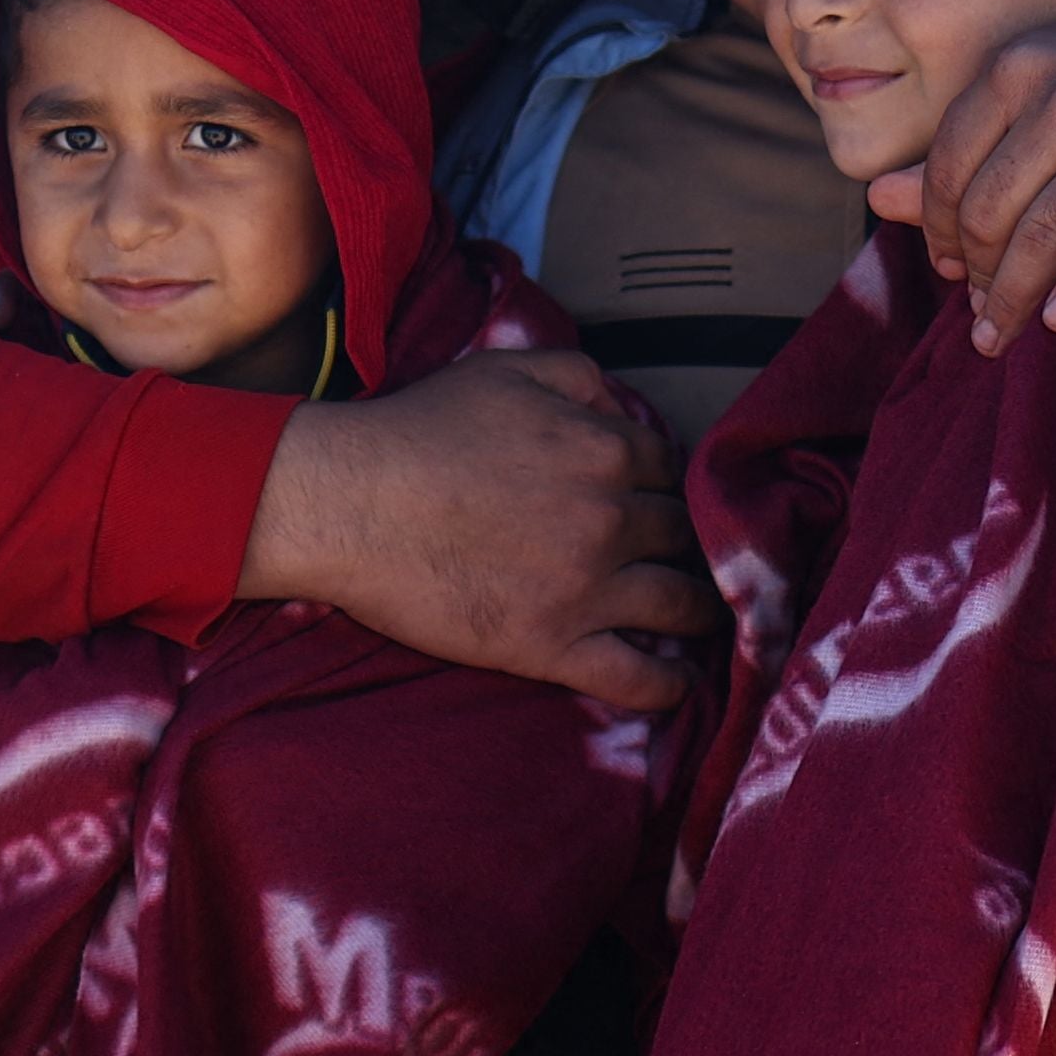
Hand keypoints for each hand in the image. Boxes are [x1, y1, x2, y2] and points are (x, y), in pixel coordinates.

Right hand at [236, 349, 722, 709]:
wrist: (349, 502)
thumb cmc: (419, 430)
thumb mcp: (506, 370)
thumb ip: (580, 376)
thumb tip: (624, 406)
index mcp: (606, 449)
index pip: (672, 471)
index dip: (668, 486)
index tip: (663, 503)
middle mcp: (612, 519)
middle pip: (682, 536)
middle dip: (687, 546)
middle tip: (684, 560)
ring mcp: (586, 588)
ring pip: (680, 605)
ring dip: (702, 612)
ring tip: (706, 618)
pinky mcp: (551, 646)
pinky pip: (636, 677)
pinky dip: (668, 685)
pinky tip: (678, 683)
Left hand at [866, 0, 1055, 354]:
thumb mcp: (1048, 87)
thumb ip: (968, 144)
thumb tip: (879, 200)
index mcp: (1023, 62)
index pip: (951, 164)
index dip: (939, 228)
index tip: (948, 268)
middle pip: (991, 208)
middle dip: (976, 273)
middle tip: (980, 314)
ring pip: (1044, 232)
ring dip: (1015, 297)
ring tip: (1003, 334)